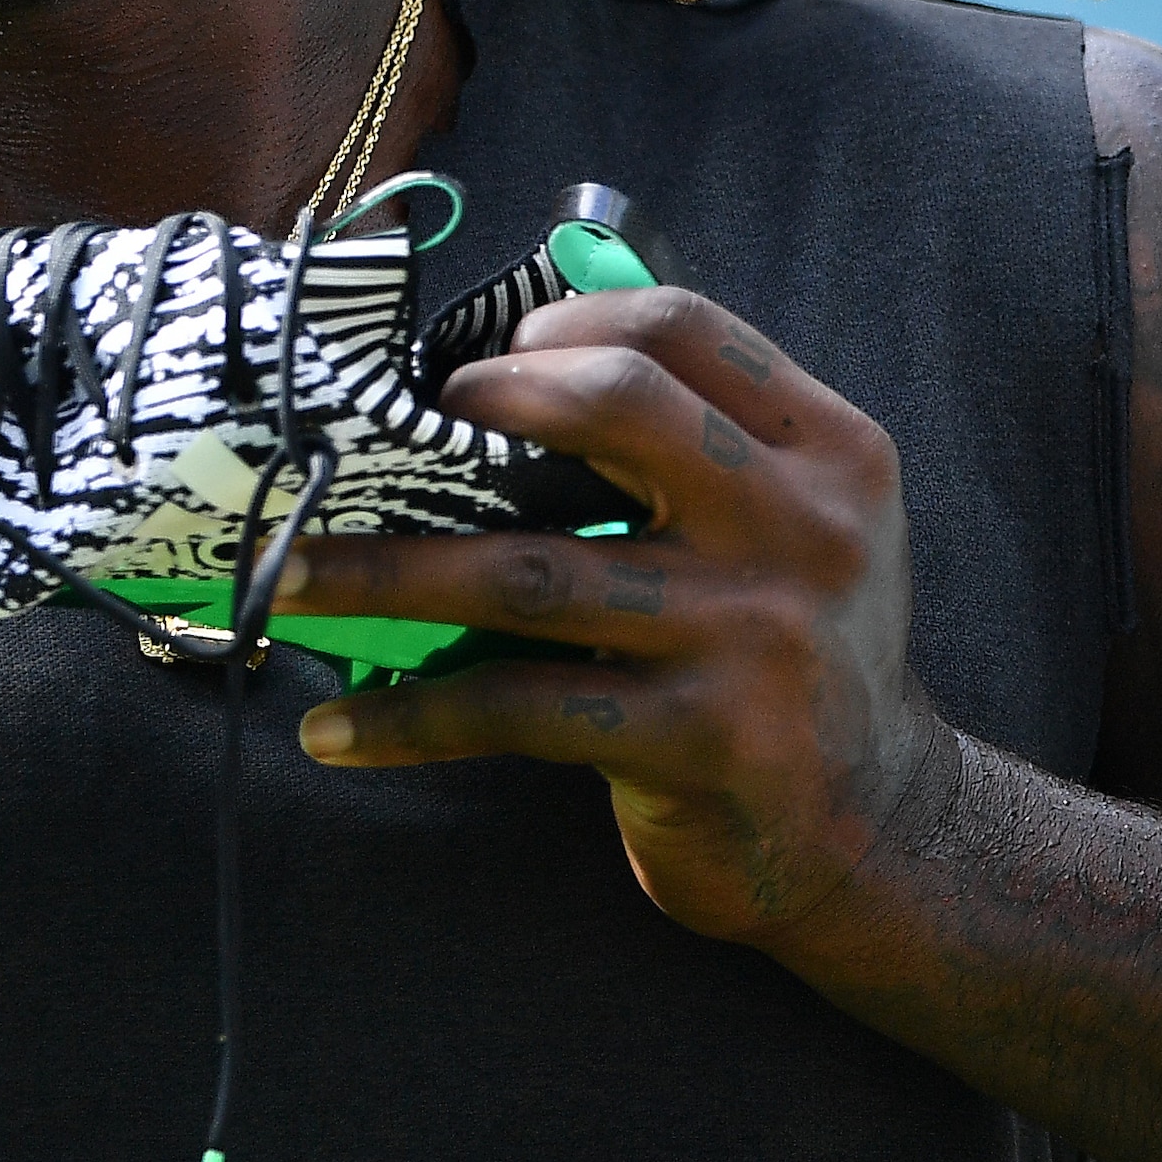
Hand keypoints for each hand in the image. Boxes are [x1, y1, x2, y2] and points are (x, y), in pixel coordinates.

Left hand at [273, 287, 950, 948]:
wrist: (878, 832)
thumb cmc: (792, 656)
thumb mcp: (795, 527)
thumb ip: (698, 445)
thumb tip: (500, 374)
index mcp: (828, 451)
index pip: (681, 329)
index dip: (558, 328)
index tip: (471, 369)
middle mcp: (802, 528)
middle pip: (615, 405)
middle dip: (478, 403)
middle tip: (384, 443)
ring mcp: (753, 634)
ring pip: (526, 571)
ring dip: (383, 573)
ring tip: (283, 578)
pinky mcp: (700, 740)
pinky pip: (519, 707)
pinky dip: (412, 717)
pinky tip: (339, 730)